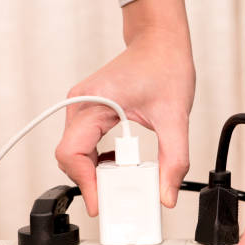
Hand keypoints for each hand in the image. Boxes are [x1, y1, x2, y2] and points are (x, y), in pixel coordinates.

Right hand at [55, 0, 194, 215]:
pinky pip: (84, 144)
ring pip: (75, 153)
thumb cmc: (164, 65)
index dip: (84, 183)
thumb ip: (174, 160)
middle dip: (91, 181)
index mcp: (93, 102)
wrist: (161, 41)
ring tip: (123, 178)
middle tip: (118, 196)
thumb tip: (166, 195)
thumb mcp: (175, 117)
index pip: (73, 153)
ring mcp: (82, 106)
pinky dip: (98, 160)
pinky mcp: (89, 110)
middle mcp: (80, 104)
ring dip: (95, 171)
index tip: (101, 203)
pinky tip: (120, 162)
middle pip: (70, 157)